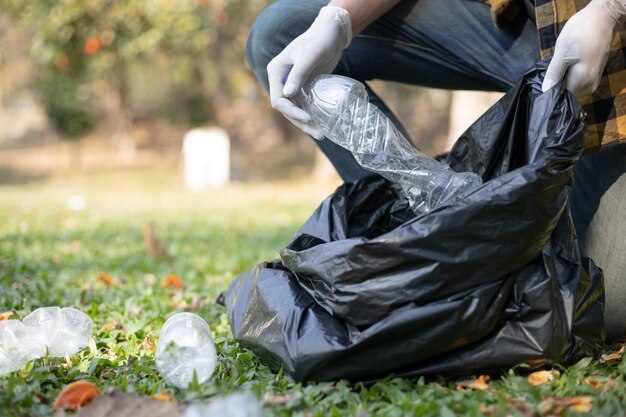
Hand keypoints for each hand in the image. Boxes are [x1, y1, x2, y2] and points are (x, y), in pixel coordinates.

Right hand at [267, 6, 351, 138]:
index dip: (292, 111)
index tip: (308, 117)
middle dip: (301, 122)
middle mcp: (281, 81)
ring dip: (306, 123)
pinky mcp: (303, 87)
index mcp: (276, 72)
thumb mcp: (309, 55)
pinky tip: (322, 125)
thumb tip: (287, 95)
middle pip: (287, 109)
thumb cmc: (319, 40)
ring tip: (322, 134)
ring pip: (296, 110)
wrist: (330, 34)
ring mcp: (292, 85)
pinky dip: (312, 115)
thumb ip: (298, 74)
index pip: (278, 99)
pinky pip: (304, 106)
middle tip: (319, 133)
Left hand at [542, 0, 625, 96]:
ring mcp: (593, 80)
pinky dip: (568, 75)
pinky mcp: (594, 74)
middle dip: (555, 85)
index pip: (561, 98)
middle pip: (566, 93)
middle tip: (548, 73)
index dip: (549, 92)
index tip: (542, 84)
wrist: (602, 18)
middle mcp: (590, 86)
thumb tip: (545, 91)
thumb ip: (554, 74)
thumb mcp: (562, 53)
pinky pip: (577, 81)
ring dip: (562, 79)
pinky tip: (564, 65)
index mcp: (582, 83)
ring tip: (557, 67)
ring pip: (571, 87)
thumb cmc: (580, 33)